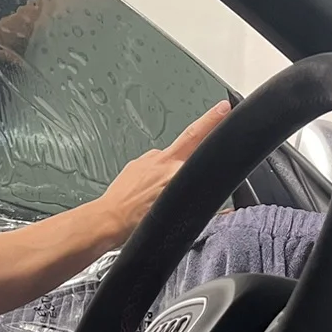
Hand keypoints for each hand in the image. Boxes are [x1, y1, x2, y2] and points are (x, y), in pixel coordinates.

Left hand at [92, 101, 232, 248]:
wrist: (107, 219)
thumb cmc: (134, 222)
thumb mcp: (174, 217)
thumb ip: (198, 207)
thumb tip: (221, 212)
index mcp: (175, 173)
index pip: (200, 146)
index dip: (214, 126)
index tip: (224, 110)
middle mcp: (162, 161)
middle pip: (191, 136)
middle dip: (208, 120)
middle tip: (220, 109)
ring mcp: (147, 159)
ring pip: (171, 156)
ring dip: (174, 166)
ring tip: (166, 189)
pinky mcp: (136, 163)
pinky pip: (154, 164)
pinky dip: (157, 174)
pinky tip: (152, 190)